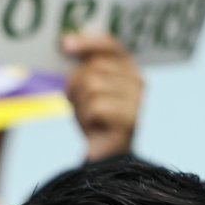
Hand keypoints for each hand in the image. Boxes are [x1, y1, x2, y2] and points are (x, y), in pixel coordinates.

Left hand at [62, 33, 144, 161]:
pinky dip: (86, 119)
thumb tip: (67, 43)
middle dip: (76, 86)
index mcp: (132, 72)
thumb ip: (84, 68)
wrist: (106, 162)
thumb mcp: (89, 91)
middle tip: (77, 106)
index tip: (64, 46)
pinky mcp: (132, 121)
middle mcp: (140, 84)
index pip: (111, 46)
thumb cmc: (97, 124)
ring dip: (80, 105)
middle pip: (95, 68)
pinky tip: (94, 129)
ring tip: (88, 120)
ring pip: (92, 86)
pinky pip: (96, 106)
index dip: (88, 43)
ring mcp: (139, 103)